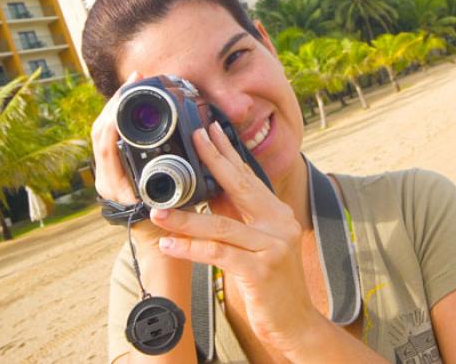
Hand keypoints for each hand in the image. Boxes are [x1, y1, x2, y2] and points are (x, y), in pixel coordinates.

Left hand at [91, 71, 170, 251]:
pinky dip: (117, 118)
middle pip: (100, 132)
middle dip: (115, 103)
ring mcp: (106, 174)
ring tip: (133, 85)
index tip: (128, 95)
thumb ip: (171, 191)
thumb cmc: (166, 226)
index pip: (106, 145)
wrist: (153, 242)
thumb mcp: (171, 207)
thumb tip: (178, 171)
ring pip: (102, 133)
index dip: (114, 118)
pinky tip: (130, 104)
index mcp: (116, 186)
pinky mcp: (112, 169)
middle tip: (134, 79)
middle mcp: (106, 178)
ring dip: (115, 107)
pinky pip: (109, 138)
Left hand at [149, 121, 322, 353]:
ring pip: (220, 225)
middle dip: (212, 161)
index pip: (249, 177)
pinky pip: (218, 254)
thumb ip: (238, 217)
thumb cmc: (273, 283)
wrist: (297, 322)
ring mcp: (273, 246)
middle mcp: (280, 223)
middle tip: (191, 140)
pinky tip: (169, 245)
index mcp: (278, 214)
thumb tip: (210, 192)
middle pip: (239, 187)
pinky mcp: (262, 270)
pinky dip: (190, 249)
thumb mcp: (256, 243)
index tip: (210, 131)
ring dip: (185, 218)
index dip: (228, 153)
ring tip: (158, 211)